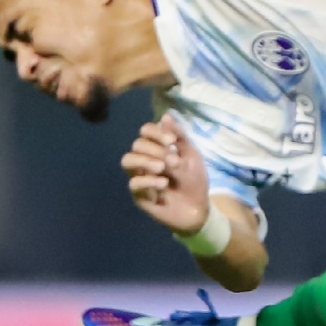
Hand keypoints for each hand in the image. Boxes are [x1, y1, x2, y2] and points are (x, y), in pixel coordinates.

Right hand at [120, 114, 211, 232]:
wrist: (198, 209)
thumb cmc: (194, 181)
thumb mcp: (192, 156)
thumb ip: (180, 137)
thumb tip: (165, 116)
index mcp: (158, 148)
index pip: (146, 131)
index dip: (156, 132)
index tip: (172, 141)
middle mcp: (145, 159)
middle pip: (137, 144)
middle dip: (156, 149)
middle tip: (174, 161)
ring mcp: (140, 176)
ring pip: (127, 159)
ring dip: (144, 160)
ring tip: (162, 167)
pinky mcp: (139, 194)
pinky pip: (134, 182)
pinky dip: (149, 180)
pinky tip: (163, 184)